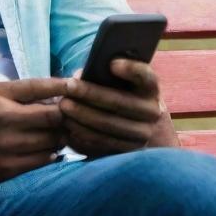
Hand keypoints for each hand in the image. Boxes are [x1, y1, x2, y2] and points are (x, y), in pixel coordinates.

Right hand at [0, 78, 69, 185]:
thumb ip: (23, 91)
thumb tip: (61, 90)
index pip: (39, 87)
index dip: (62, 85)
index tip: (76, 84)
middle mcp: (3, 121)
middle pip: (51, 117)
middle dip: (65, 114)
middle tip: (71, 113)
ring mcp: (6, 148)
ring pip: (50, 140)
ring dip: (60, 135)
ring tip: (60, 130)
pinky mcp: (8, 170)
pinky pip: (42, 161)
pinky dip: (51, 153)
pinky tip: (49, 147)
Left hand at [59, 59, 179, 157]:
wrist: (135, 124)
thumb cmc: (119, 92)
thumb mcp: (120, 80)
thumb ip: (104, 74)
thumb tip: (80, 76)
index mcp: (150, 88)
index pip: (146, 76)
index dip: (131, 69)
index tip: (112, 64)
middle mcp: (151, 112)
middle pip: (119, 102)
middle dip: (91, 94)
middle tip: (69, 87)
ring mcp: (143, 134)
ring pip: (109, 125)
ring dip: (83, 116)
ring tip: (63, 106)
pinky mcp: (129, 152)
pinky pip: (104, 143)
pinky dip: (84, 134)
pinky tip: (69, 126)